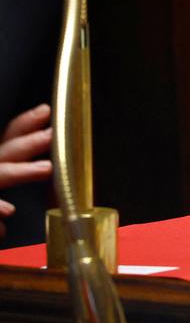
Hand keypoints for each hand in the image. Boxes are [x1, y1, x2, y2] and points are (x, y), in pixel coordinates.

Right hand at [0, 104, 53, 237]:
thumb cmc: (0, 200)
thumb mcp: (8, 173)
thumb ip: (24, 162)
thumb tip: (52, 143)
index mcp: (0, 159)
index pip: (10, 135)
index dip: (27, 122)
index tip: (46, 111)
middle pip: (6, 151)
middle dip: (28, 142)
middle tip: (51, 135)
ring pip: (0, 175)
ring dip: (22, 171)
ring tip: (46, 168)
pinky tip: (10, 211)